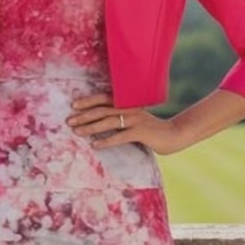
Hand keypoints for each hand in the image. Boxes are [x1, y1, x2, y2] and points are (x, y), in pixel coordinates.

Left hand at [66, 93, 186, 154]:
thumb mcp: (136, 121)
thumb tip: (101, 125)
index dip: (89, 101)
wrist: (175, 135)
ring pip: (109, 122)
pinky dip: (106, 141)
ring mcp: (136, 120)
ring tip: (77, 132)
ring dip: (91, 127)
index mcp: (128, 103)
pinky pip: (120, 136)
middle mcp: (130, 108)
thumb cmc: (152, 130)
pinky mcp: (141, 132)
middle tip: (69, 120)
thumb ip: (122, 120)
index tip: (74, 105)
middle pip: (103, 109)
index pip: (105, 99)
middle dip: (85, 115)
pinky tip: (95, 145)